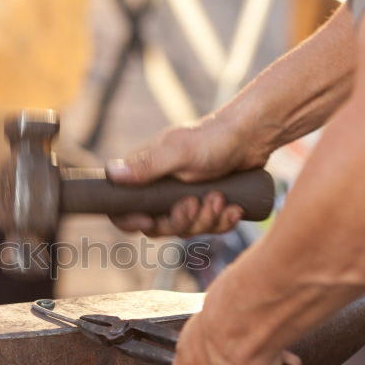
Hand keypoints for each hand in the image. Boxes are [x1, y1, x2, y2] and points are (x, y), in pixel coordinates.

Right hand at [105, 115, 266, 237]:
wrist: (252, 136)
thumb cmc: (214, 138)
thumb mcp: (179, 152)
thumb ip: (147, 165)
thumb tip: (111, 174)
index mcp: (145, 173)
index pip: (122, 207)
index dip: (130, 220)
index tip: (149, 220)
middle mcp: (160, 188)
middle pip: (157, 226)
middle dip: (179, 221)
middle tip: (195, 203)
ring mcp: (183, 198)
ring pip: (185, 229)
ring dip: (205, 220)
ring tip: (221, 200)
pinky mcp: (205, 205)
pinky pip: (207, 227)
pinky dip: (222, 222)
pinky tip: (235, 209)